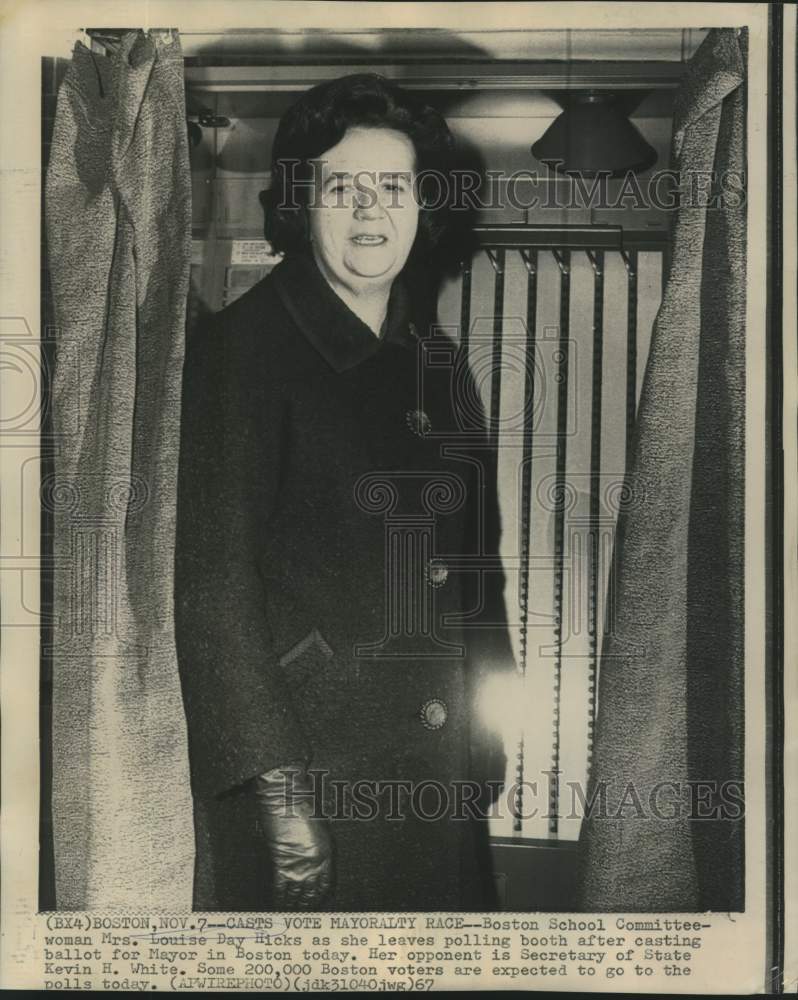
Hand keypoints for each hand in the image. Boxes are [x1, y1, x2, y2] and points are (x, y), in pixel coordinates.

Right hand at [253, 766, 332, 909]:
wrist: (288, 799)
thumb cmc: (304, 807)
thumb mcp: (320, 828)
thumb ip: (318, 847)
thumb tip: (312, 859)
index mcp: (327, 854)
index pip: (325, 884)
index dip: (320, 896)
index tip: (317, 903)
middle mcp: (315, 864)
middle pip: (311, 892)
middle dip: (306, 904)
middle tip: (303, 915)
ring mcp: (298, 866)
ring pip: (295, 894)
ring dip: (292, 905)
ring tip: (289, 915)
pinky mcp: (281, 864)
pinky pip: (280, 888)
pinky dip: (278, 898)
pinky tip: (277, 905)